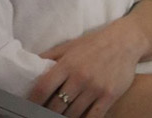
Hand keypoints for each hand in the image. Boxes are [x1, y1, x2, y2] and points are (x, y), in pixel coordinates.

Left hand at [29, 17, 144, 116]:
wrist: (125, 41)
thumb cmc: (95, 43)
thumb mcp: (71, 45)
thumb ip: (51, 56)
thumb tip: (30, 64)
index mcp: (68, 63)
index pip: (43, 88)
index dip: (32, 102)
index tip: (26, 109)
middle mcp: (80, 77)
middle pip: (56, 106)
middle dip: (47, 113)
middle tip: (42, 115)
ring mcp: (95, 88)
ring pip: (72, 114)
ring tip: (60, 116)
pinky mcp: (109, 96)